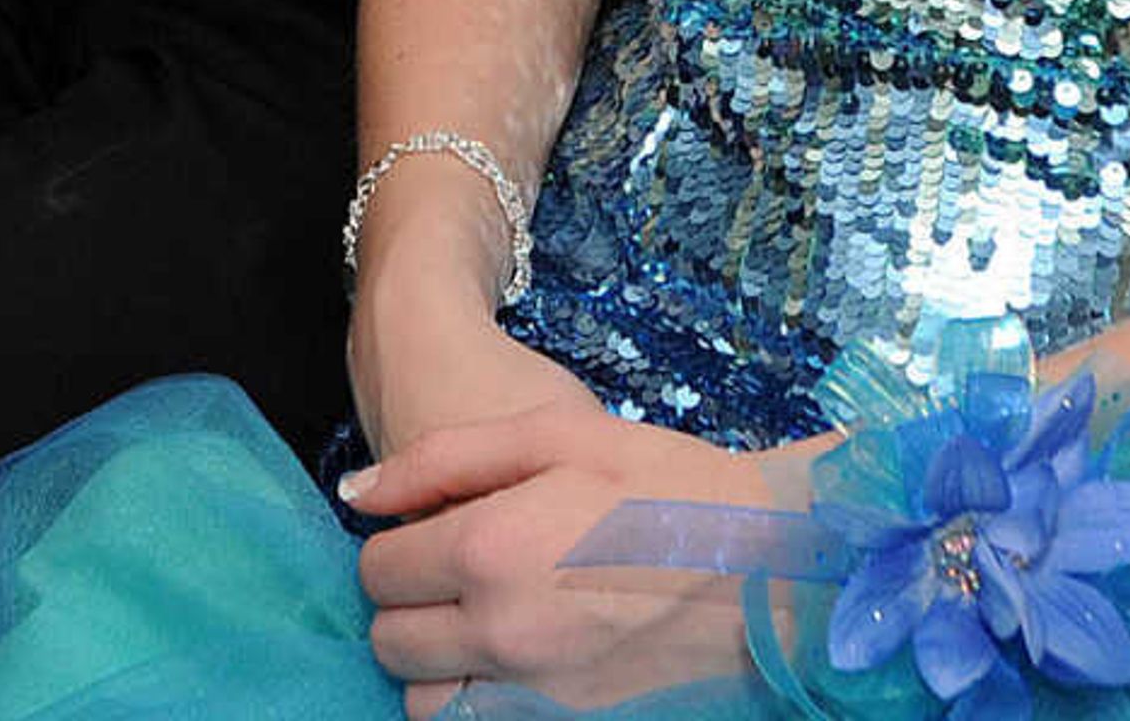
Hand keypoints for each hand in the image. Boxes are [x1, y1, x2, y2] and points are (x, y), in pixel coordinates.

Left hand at [344, 399, 775, 714]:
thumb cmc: (671, 486)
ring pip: (423, 702)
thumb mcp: (560, 435)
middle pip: (389, 641)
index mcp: (488, 547)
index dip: (395, 546)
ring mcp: (533, 695)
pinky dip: (477, 702)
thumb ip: (446, 458)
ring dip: (435, 666)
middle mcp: (499, 633)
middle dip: (407, 605)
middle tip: (455, 577)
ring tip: (482, 625)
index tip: (432, 534)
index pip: (376, 570)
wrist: (773, 566)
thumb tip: (355, 494)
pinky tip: (515, 664)